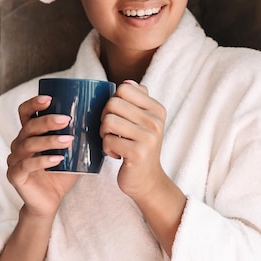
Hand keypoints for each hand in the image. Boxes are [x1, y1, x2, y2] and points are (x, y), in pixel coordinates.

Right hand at [7, 95, 79, 217]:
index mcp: (29, 134)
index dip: (33, 103)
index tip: (49, 98)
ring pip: (28, 144)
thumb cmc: (61, 174)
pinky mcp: (15, 175)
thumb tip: (103, 119)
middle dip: (47, 121)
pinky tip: (58, 159)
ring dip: (49, 140)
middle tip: (66, 119)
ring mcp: (14, 160)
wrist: (50, 202)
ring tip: (68, 140)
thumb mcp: (72, 152)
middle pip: (28, 127)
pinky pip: (26, 165)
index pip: (25, 112)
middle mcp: (19, 144)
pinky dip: (43, 161)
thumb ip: (80, 137)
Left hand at [100, 81, 166, 197]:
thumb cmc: (139, 146)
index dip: (113, 100)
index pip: (124, 88)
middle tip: (111, 131)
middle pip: (113, 103)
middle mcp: (155, 121)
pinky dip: (106, 148)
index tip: (118, 116)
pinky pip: (108, 140)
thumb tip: (127, 81)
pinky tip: (115, 154)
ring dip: (104, 133)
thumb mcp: (144, 121)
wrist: (147, 180)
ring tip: (113, 141)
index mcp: (157, 109)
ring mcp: (148, 137)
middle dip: (105, 117)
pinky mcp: (137, 153)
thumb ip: (138, 100)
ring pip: (108, 121)